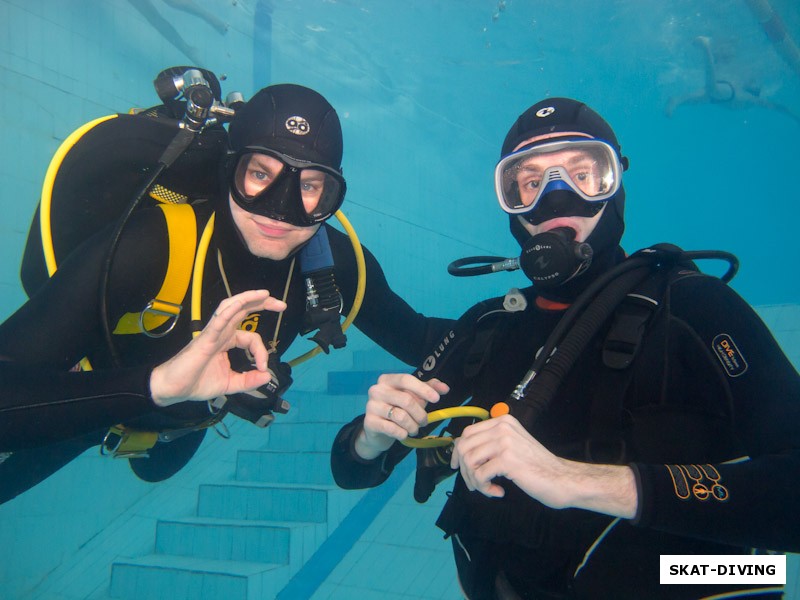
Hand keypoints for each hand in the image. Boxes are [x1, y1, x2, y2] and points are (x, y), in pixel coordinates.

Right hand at [149, 290, 285, 406]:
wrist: (173, 389)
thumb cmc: (197, 383)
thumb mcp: (230, 384)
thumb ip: (248, 381)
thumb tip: (267, 377)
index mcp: (227, 341)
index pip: (251, 337)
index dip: (262, 351)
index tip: (263, 368)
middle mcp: (221, 333)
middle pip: (243, 310)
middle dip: (262, 304)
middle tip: (281, 304)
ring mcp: (213, 333)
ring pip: (231, 308)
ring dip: (248, 299)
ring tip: (265, 294)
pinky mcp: (205, 338)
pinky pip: (218, 321)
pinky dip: (229, 311)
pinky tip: (240, 304)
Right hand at [354, 373, 448, 459]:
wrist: (376, 430)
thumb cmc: (397, 409)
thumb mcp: (412, 396)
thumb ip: (427, 389)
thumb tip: (445, 388)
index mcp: (387, 380)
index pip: (406, 380)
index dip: (423, 389)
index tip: (437, 399)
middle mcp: (376, 390)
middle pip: (406, 400)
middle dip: (420, 413)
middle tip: (424, 422)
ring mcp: (371, 406)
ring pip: (400, 416)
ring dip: (413, 426)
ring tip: (415, 429)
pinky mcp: (369, 422)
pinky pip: (392, 428)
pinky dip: (402, 433)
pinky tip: (404, 434)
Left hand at [451, 414, 637, 517]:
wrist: (562, 479)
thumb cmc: (537, 468)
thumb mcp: (512, 447)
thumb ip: (491, 444)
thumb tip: (461, 452)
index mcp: (503, 422)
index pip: (467, 433)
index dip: (457, 452)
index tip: (458, 467)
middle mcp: (502, 427)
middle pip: (464, 447)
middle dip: (465, 470)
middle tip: (476, 485)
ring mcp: (504, 442)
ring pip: (469, 461)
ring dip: (475, 481)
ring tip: (489, 489)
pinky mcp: (506, 459)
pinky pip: (479, 475)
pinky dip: (484, 488)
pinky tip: (499, 492)